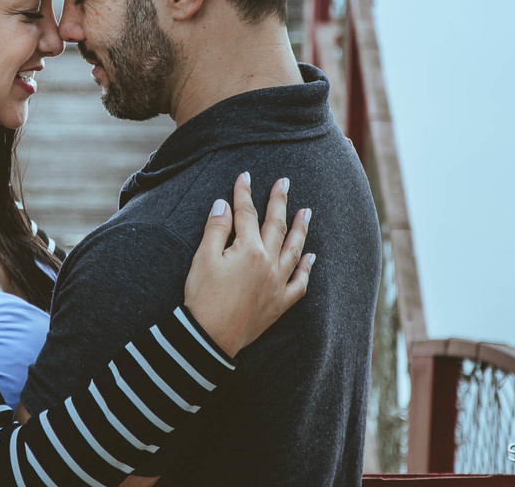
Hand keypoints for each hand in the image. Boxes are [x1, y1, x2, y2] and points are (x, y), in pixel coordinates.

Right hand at [183, 172, 313, 357]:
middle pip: (275, 225)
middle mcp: (268, 263)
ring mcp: (277, 284)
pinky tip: (312, 257)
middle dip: (279, 201)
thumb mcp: (203, 258)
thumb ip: (216, 228)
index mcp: (248, 249)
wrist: (209, 337)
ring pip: (294, 250)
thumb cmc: (203, 297)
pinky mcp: (280, 303)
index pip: (247, 213)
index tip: (245, 176)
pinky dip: (307, 269)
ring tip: (307, 212)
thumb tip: (224, 204)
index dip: (244, 193)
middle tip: (285, 182)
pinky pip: (300, 283)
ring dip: (301, 229)